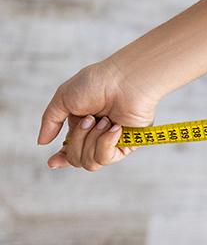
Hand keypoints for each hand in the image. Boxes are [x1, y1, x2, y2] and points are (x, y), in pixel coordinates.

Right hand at [38, 59, 158, 170]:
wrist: (125, 82)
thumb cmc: (96, 84)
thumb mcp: (63, 99)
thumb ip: (51, 121)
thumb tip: (41, 142)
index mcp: (80, 126)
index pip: (69, 151)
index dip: (61, 159)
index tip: (52, 162)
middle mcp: (95, 137)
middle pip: (76, 159)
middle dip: (78, 139)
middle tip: (89, 119)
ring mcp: (112, 142)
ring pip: (90, 162)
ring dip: (91, 139)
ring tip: (104, 120)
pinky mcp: (127, 146)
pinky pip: (106, 158)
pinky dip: (106, 142)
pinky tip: (115, 127)